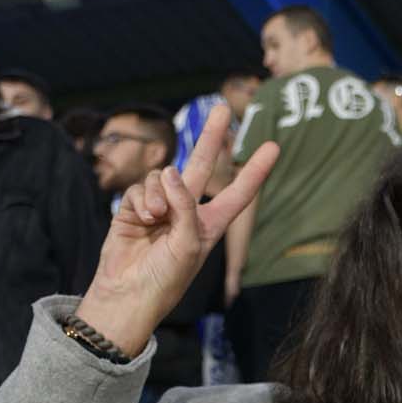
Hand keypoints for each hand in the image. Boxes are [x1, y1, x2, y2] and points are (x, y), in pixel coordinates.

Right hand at [76, 105, 278, 354]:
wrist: (128, 293)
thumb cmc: (166, 277)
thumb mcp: (188, 244)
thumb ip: (184, 206)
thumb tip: (170, 171)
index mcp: (212, 224)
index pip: (238, 191)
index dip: (256, 170)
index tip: (273, 146)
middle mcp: (188, 211)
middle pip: (202, 165)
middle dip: (210, 137)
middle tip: (221, 109)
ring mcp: (161, 206)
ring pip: (163, 176)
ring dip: (159, 192)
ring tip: (156, 217)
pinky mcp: (136, 207)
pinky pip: (140, 187)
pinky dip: (141, 200)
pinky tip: (142, 218)